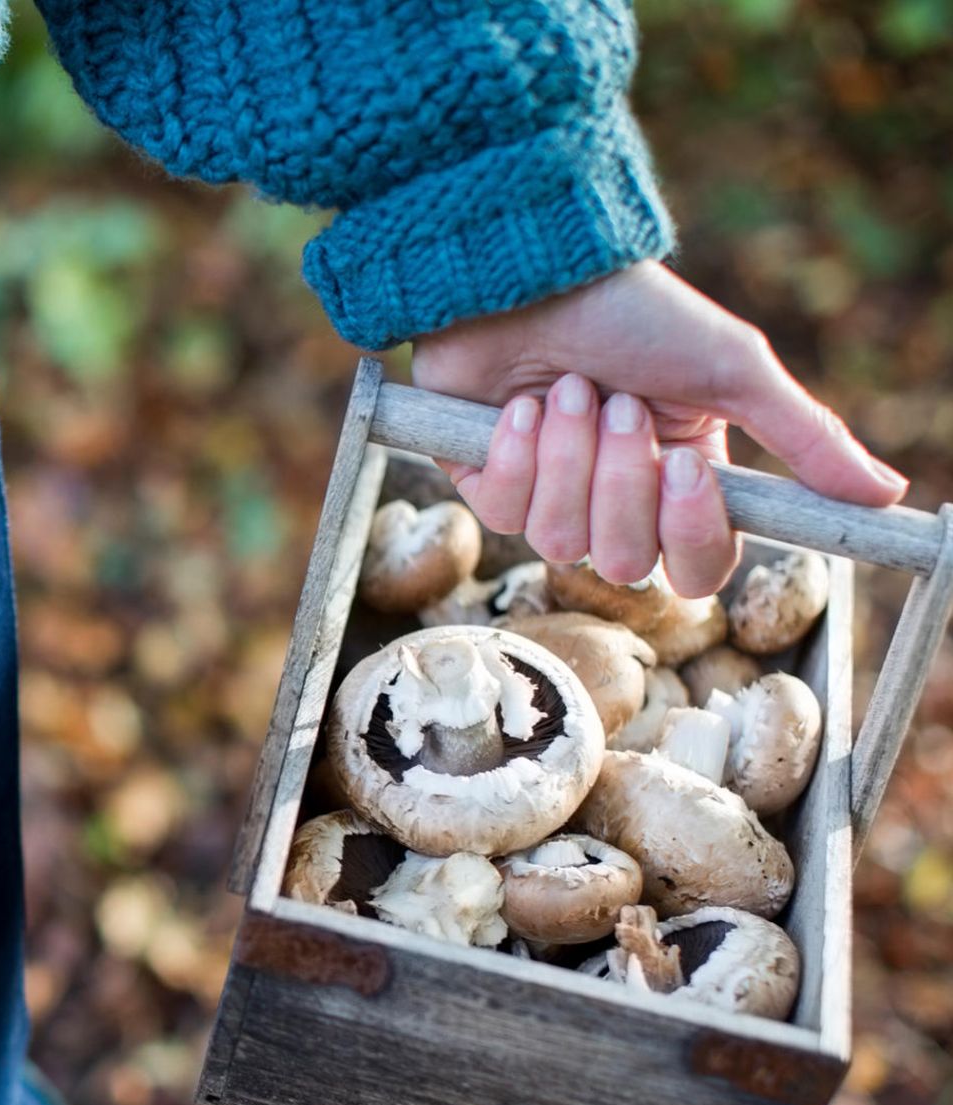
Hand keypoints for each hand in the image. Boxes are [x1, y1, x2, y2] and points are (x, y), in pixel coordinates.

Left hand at [410, 260, 907, 596]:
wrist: (533, 270)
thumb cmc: (634, 311)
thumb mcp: (732, 368)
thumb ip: (804, 438)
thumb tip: (886, 497)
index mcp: (681, 482)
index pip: (697, 567)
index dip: (692, 533)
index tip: (686, 468)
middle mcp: (615, 500)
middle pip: (623, 562)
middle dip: (622, 479)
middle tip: (619, 402)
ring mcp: (547, 497)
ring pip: (559, 543)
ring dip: (568, 455)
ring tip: (567, 388)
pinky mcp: (485, 484)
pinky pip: (502, 511)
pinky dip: (515, 451)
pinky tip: (514, 404)